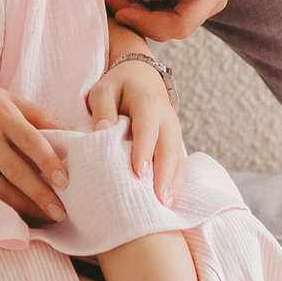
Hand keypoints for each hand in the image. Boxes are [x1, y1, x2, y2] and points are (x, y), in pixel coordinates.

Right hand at [0, 84, 68, 224]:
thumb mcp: (5, 97)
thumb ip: (36, 113)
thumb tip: (68, 130)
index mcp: (3, 115)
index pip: (31, 140)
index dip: (49, 162)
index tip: (65, 181)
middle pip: (17, 170)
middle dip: (40, 194)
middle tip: (61, 213)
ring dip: (23, 206)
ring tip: (44, 218)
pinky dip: (0, 205)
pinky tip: (17, 215)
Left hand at [88, 56, 185, 205]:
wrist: (143, 76)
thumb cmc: (120, 85)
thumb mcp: (104, 90)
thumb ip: (103, 109)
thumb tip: (101, 131)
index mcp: (148, 103)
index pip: (147, 129)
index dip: (144, 151)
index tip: (139, 172)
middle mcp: (166, 118)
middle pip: (168, 148)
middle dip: (165, 174)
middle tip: (158, 199)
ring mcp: (174, 131)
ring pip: (178, 158)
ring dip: (174, 181)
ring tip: (165, 205)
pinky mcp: (175, 141)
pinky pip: (180, 162)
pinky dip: (176, 180)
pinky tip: (169, 199)